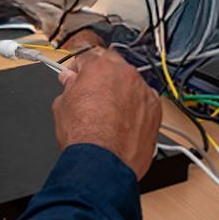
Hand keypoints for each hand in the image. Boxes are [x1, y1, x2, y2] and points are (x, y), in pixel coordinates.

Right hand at [52, 48, 161, 178]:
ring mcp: (143, 91)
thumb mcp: (62, 105)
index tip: (76, 78)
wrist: (103, 162)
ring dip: (122, 92)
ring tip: (109, 114)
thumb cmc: (84, 136)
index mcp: (101, 67)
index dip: (79, 69)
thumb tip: (70, 81)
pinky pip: (145, 101)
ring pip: (131, 84)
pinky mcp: (156, 110)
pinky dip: (137, 108)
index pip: (88, 57)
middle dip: (103, 77)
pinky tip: (124, 123)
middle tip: (93, 94)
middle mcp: (126, 74)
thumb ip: (69, 86)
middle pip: (113, 66)